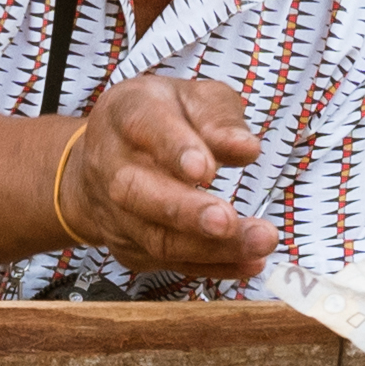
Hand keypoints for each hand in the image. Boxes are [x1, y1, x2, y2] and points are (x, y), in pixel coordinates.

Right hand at [64, 76, 280, 278]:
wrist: (105, 158)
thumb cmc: (161, 119)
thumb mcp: (191, 99)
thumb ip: (218, 118)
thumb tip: (245, 147)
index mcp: (125, 113)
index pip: (144, 127)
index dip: (173, 149)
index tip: (205, 168)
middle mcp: (111, 164)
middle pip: (138, 192)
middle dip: (185, 211)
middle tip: (227, 221)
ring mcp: (114, 212)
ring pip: (156, 238)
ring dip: (209, 247)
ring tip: (258, 243)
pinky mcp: (130, 247)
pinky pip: (171, 263)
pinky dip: (213, 266)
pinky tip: (249, 263)